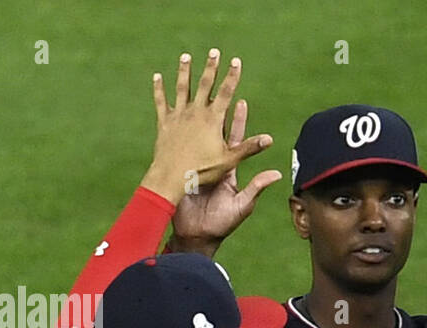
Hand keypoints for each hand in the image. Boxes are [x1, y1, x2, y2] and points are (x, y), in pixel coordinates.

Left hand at [140, 49, 278, 206]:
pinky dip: (159, 88)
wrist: (171, 176)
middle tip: (214, 51)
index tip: (236, 61)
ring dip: (184, 71)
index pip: (225, 93)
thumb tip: (269, 140)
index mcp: (212, 119)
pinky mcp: (164, 122)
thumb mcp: (229, 160)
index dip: (232, 76)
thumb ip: (249, 148)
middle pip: (204, 84)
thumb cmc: (202, 171)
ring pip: (182, 88)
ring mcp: (178, 115)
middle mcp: (195, 112)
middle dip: (211, 67)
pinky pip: (161, 101)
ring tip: (186, 56)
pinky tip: (157, 77)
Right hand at [168, 96, 282, 256]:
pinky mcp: (181, 173)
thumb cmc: (221, 223)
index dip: (238, 122)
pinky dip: (175, 135)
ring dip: (194, 117)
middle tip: (217, 89)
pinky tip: (171, 118)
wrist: (197, 236)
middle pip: (215, 133)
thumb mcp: (241, 205)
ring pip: (196, 137)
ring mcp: (196, 168)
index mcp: (228, 170)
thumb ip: (256, 188)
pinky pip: (178, 151)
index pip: (235, 141)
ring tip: (192, 95)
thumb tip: (276, 174)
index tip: (240, 101)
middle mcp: (213, 165)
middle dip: (216, 111)